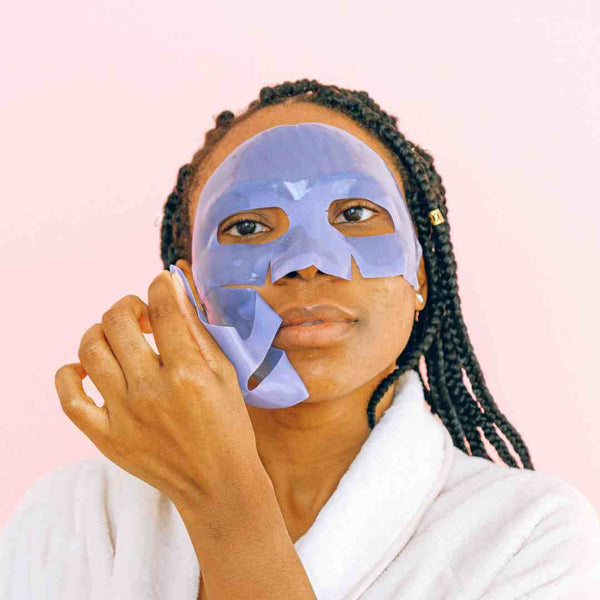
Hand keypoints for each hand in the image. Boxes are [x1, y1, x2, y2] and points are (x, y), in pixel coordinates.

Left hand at [54, 269, 261, 505]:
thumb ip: (198, 331)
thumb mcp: (225, 373)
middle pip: (117, 321)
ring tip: (118, 338)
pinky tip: (86, 369)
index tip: (159, 282)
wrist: (217, 483)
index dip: (159, 285)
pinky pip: (69, 398)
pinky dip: (69, 374)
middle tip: (141, 316)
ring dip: (101, 331)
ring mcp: (124, 416)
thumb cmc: (228, 426)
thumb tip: (176, 291)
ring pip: (90, 350)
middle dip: (128, 305)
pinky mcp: (106, 438)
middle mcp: (151, 391)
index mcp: (188, 373)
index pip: (162, 310)